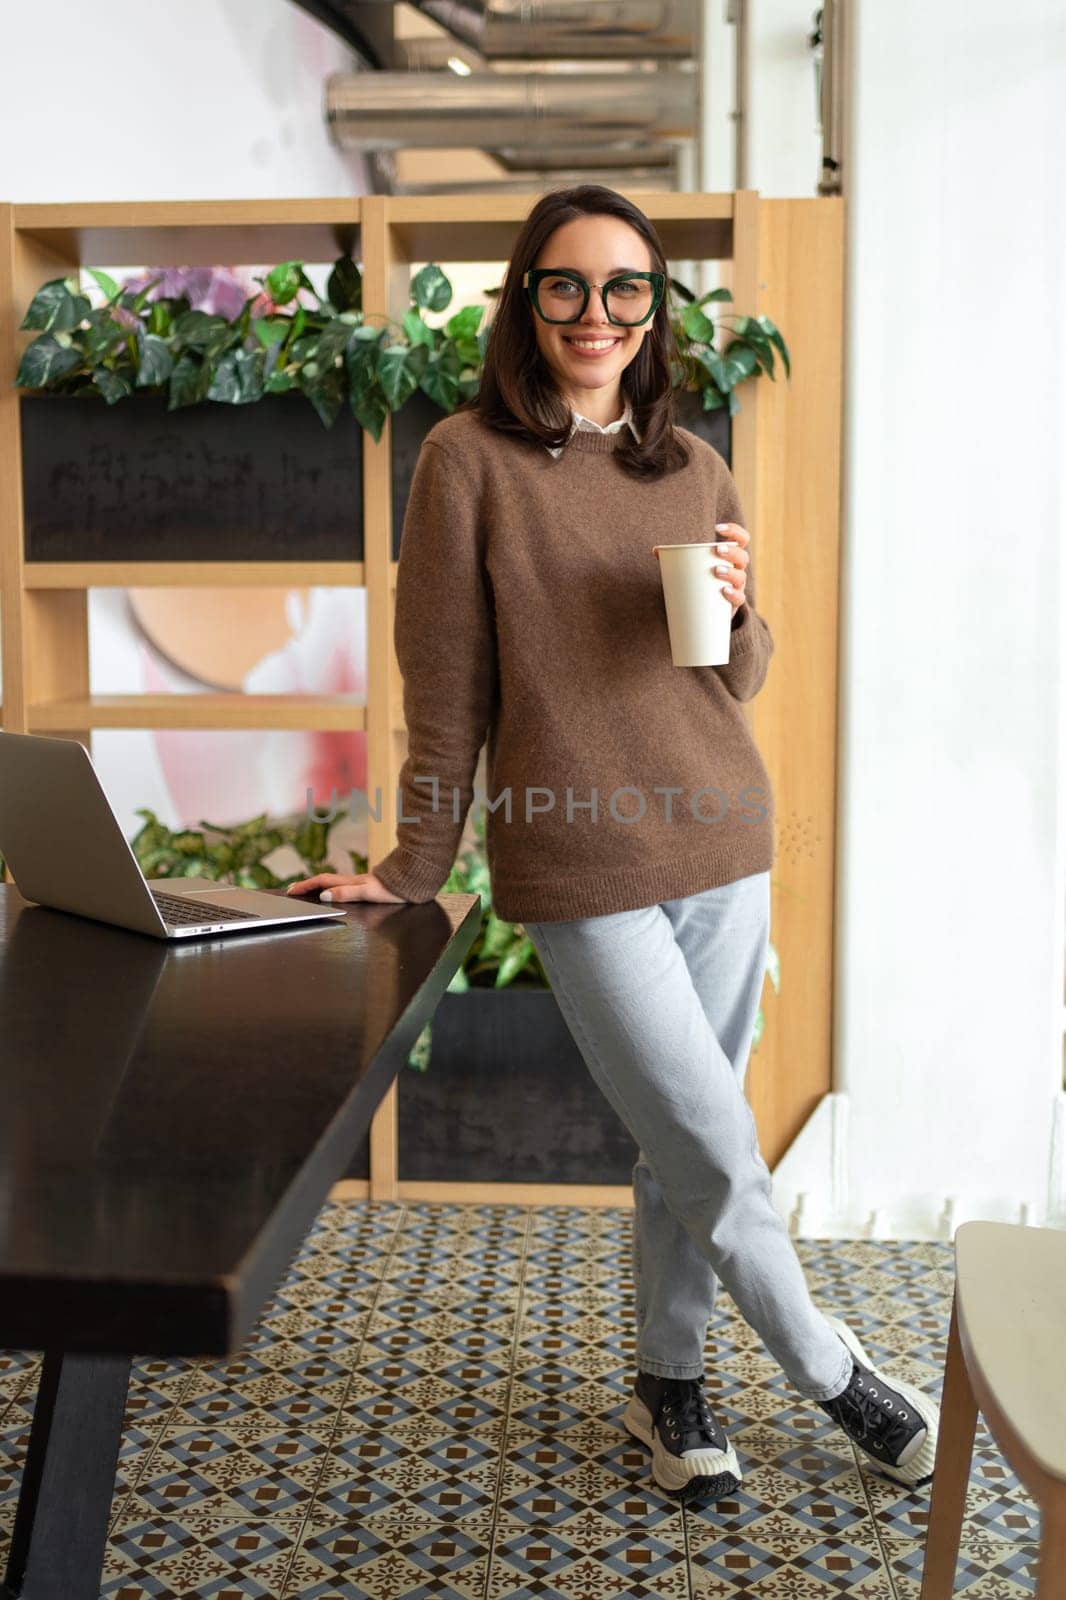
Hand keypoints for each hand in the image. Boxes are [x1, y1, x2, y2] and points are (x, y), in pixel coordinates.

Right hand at [285, 872, 406, 903]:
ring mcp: (360, 883)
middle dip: (307, 885)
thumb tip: (323, 895)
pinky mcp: (368, 886)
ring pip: (333, 883)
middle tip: (292, 890)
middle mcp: (353, 881)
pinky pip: (342, 886)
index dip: (305, 886)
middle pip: (324, 881)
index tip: (290, 891)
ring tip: (306, 892)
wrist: (414, 881)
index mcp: (350, 882)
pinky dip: (330, 888)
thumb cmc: (393, 888)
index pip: (322, 882)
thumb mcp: (368, 893)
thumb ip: (346, 893)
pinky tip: (333, 892)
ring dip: (317, 886)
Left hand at [653, 523, 749, 616]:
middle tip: (718, 549)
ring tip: (717, 571)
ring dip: (732, 572)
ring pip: (741, 577)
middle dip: (732, 552)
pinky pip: (739, 599)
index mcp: (730, 556)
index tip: (718, 528)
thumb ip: (676, 558)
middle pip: (743, 557)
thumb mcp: (691, 567)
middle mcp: (737, 569)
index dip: (735, 531)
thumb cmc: (700, 580)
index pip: (741, 539)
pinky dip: (733, 595)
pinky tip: (724, 591)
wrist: (706, 609)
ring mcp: (737, 586)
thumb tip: (656, 551)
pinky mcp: (732, 604)